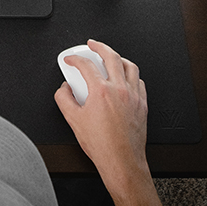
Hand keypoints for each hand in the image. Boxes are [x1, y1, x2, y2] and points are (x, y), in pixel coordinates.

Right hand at [54, 40, 148, 193]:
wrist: (122, 161)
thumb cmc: (102, 145)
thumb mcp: (73, 121)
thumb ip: (64, 99)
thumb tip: (64, 89)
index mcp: (101, 91)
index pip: (85, 65)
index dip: (75, 59)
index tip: (70, 60)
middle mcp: (119, 89)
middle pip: (110, 56)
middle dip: (99, 46)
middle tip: (92, 44)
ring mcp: (133, 96)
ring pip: (129, 66)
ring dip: (118, 57)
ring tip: (111, 56)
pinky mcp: (142, 104)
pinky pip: (139, 81)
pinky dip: (131, 75)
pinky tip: (126, 77)